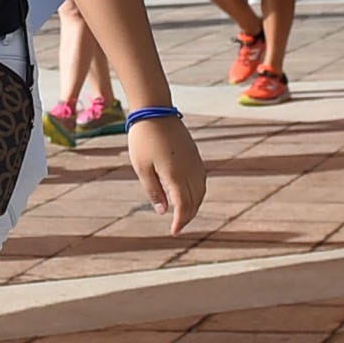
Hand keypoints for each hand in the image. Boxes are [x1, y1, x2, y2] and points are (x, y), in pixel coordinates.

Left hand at [126, 114, 206, 231]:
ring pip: (201, 191)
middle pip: (194, 201)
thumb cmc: (143, 139)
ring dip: (194, 205)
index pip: (183, 205)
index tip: (174, 231)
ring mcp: (194, 162)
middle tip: (177, 227)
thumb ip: (153, 191)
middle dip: (187, 216)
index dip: (180, 221)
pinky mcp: (195, 155)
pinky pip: (201, 180)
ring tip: (183, 214)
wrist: (154, 111)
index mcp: (175, 175)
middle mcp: (189, 170)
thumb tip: (163, 211)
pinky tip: (190, 196)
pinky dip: (198, 192)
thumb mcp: (142, 168)